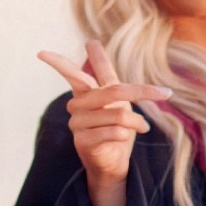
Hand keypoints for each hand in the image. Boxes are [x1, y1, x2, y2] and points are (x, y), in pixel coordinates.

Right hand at [38, 39, 170, 192]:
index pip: (72, 74)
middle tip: (164, 93)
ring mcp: (78, 123)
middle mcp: (78, 105)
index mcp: (85, 92)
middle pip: (113, 91)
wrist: (114, 162)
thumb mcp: (118, 101)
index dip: (58, 62)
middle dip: (142, 92)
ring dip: (137, 122)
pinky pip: (113, 131)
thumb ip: (109, 77)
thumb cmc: (117, 128)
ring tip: (143, 128)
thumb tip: (92, 43)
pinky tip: (127, 137)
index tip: (41, 53)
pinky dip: (127, 134)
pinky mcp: (82, 140)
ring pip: (118, 114)